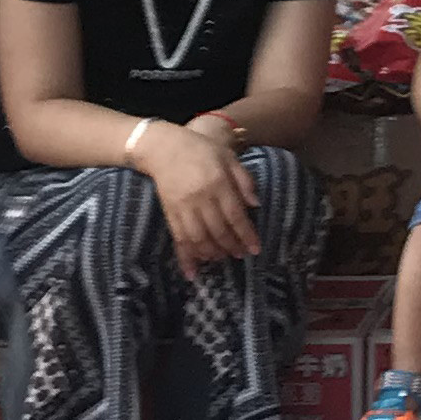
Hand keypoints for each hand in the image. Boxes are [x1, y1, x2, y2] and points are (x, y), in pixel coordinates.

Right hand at [144, 118, 261, 271]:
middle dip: (231, 247)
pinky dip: (186, 257)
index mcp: (218, 182)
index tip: (256, 249)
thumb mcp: (228, 157)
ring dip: (212, 254)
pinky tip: (193, 271)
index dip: (246, 235)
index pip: (235, 215)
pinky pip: (178, 239)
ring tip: (222, 259)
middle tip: (241, 255)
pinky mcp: (169, 213)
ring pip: (199, 239)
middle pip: (218, 230)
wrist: (164, 147)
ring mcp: (183, 207)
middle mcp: (201, 197)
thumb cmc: (201, 150)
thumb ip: (244, 180)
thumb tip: (256, 205)